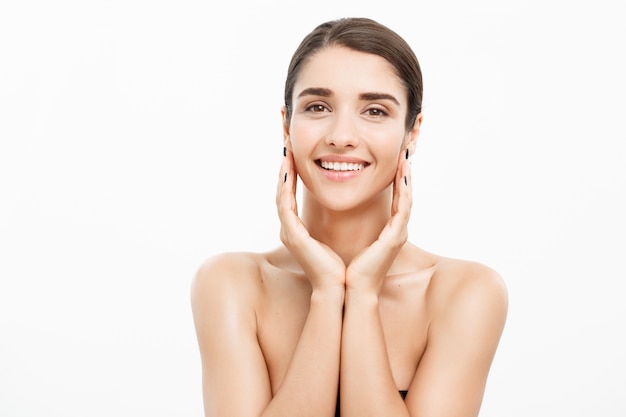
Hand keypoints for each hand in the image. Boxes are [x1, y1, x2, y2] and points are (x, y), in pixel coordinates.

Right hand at [276, 149, 345, 293]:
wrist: (345, 289)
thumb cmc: (347, 267)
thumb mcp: (342, 238)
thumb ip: (338, 222)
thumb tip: (348, 206)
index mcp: (300, 230)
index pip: (292, 195)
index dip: (292, 173)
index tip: (296, 152)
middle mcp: (291, 230)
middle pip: (282, 191)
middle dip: (284, 167)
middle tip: (286, 143)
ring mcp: (289, 233)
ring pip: (280, 195)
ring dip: (282, 171)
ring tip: (286, 150)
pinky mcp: (292, 236)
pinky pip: (284, 206)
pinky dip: (285, 186)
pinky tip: (289, 169)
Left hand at [345, 150, 411, 293]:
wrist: (344, 290)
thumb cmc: (339, 268)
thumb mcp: (341, 239)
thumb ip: (345, 225)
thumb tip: (328, 213)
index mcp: (384, 231)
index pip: (393, 198)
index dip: (394, 178)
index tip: (392, 159)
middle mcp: (394, 231)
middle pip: (405, 195)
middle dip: (405, 172)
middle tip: (405, 150)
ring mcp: (397, 234)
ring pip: (407, 198)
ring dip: (407, 176)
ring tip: (406, 156)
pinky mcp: (395, 238)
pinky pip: (404, 209)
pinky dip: (405, 190)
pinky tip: (404, 173)